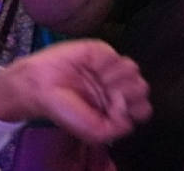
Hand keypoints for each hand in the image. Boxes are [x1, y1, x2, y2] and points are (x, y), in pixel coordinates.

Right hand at [0, 39, 150, 141]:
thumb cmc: (64, 109)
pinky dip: (107, 64)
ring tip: (100, 81)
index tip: (115, 109)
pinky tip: (94, 68)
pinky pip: (117, 56)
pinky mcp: (100, 51)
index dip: (134, 109)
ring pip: (134, 71)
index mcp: (116, 107)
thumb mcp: (94, 133)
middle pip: (142, 88)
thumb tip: (130, 112)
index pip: (143, 108)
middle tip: (108, 94)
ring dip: (117, 78)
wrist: (40, 86)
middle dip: (127, 93)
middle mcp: (116, 87)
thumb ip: (118, 128)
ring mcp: (109, 68)